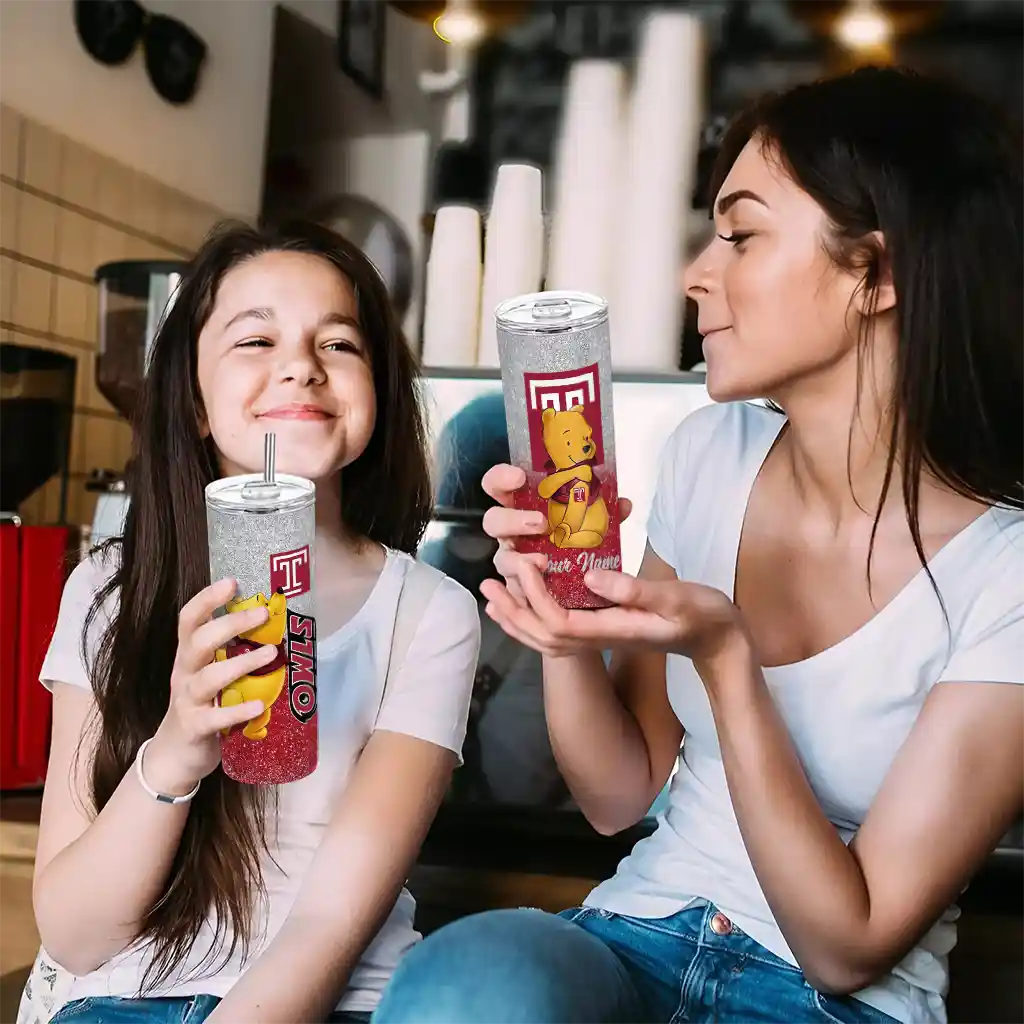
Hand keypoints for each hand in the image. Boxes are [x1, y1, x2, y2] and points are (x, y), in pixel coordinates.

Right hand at [145, 578, 277, 794]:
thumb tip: (269, 623)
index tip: (232, 582)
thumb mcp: (209, 673)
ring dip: (241, 664)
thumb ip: (230, 652)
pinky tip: (259, 705)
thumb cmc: (202, 705)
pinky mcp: (195, 727)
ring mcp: (187, 701)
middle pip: (198, 642)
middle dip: (229, 625)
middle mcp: (184, 673)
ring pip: (209, 677)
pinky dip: (237, 711)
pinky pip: (215, 718)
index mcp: (188, 656)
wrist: (175, 756)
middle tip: (262, 613)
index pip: (189, 620)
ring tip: (271, 654)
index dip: (207, 599)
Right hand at [481, 464, 631, 606]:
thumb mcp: (596, 525)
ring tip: (544, 562)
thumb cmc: (580, 543)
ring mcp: (513, 561)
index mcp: (521, 508)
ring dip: (518, 560)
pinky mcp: (520, 589)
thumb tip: (622, 505)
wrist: (589, 588)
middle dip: (512, 520)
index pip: (497, 486)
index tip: (520, 477)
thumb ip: (605, 514)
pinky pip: (513, 591)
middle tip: (540, 523)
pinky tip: (539, 588)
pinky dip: (524, 589)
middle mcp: (511, 533)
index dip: (501, 479)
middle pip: (493, 522)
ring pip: (501, 559)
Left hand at [481, 556, 747, 670]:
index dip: (535, 596)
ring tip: (492, 594)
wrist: (717, 640)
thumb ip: (634, 590)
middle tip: (488, 584)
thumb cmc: (703, 615)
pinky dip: (534, 618)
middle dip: (513, 610)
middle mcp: (600, 639)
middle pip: (542, 636)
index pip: (559, 622)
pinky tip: (525, 600)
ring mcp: (601, 638)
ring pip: (546, 638)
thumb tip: (589, 577)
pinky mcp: (603, 631)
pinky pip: (558, 632)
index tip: (526, 564)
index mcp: (613, 630)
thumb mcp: (675, 597)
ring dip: (516, 617)